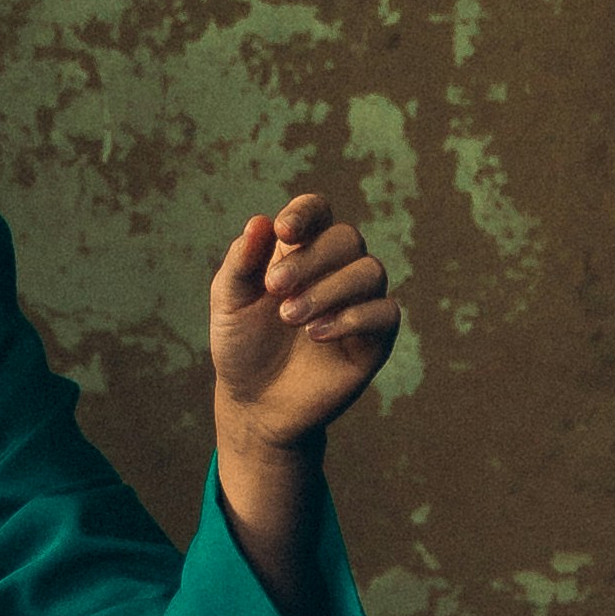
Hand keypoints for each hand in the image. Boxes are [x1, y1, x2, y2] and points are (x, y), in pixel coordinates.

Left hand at [208, 190, 397, 453]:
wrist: (255, 404)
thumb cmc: (241, 345)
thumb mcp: (230, 301)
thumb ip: (242, 262)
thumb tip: (260, 221)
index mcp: (300, 250)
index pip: (317, 212)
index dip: (306, 214)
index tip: (284, 232)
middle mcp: (336, 270)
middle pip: (347, 238)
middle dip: (311, 259)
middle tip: (275, 289)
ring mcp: (359, 302)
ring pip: (370, 271)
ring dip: (329, 290)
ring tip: (291, 317)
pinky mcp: (375, 339)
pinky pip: (385, 312)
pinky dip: (353, 318)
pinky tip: (317, 335)